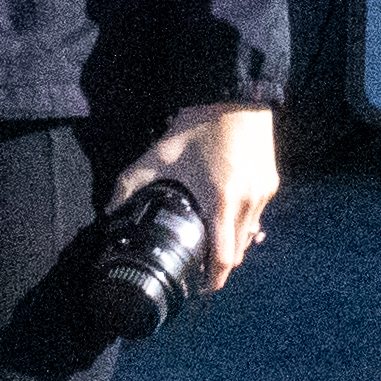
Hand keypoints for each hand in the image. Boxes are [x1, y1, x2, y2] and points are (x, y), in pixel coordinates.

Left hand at [103, 103, 279, 292]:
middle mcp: (248, 202)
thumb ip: (130, 185)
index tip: (200, 288)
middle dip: (221, 266)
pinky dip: (244, 223)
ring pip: (251, 234)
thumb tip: (109, 211)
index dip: (212, 280)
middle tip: (200, 268)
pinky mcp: (270, 180)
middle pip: (239, 252)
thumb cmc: (198, 125)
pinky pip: (258, 214)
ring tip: (212, 241)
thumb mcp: (159, 155)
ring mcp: (263, 192)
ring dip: (234, 244)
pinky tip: (228, 215)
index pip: (223, 258)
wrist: (233, 93)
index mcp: (221, 201)